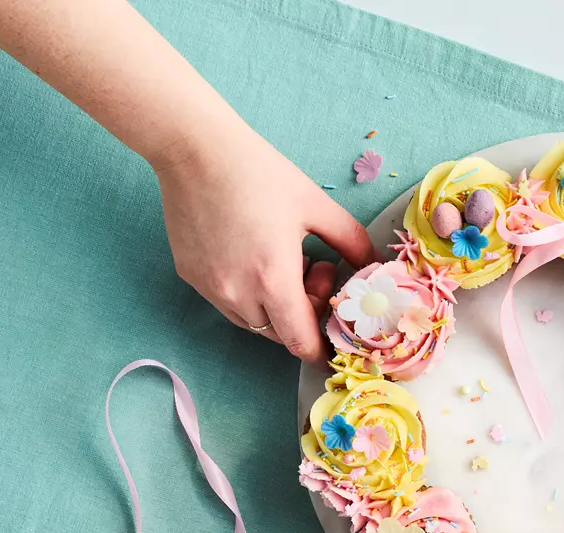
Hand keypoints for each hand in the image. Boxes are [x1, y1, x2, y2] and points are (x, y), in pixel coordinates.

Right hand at [154, 126, 372, 362]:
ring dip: (276, 305)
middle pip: (279, 334)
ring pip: (252, 321)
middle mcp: (237, 293)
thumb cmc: (260, 173)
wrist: (195, 149)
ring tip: (285, 258)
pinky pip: (228, 302)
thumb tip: (373, 266)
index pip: (299, 342)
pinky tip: (256, 254)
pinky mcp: (190, 276)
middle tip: (316, 268)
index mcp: (273, 280)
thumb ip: (353, 242)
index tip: (334, 345)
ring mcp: (209, 287)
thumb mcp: (317, 206)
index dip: (320, 351)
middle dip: (305, 314)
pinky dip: (249, 292)